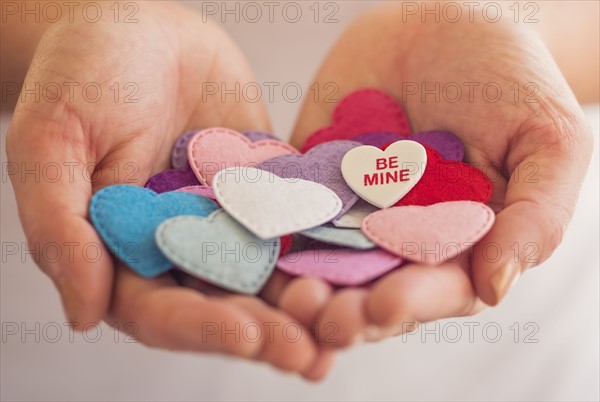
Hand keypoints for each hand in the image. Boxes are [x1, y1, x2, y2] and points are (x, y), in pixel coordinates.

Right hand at [6, 2, 330, 378]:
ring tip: (349, 325)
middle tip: (310, 354)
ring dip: (307, 302)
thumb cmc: (79, 74)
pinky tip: (365, 260)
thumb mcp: (50, 142)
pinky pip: (298, 217)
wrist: (137, 25)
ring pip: (269, 271)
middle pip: (224, 302)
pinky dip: (328, 241)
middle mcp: (181, 245)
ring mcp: (228, 218)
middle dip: (267, 330)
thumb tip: (83, 314)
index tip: (247, 335)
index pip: (159, 308)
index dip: (202, 327)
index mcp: (122, 252)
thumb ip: (60, 226)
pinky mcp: (265, 187)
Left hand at [282, 4, 593, 344]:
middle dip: (344, 309)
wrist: (444, 23)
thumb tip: (497, 287)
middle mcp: (398, 239)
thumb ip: (535, 215)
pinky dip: (266, 222)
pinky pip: (284, 205)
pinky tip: (247, 236)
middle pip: (368, 289)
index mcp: (458, 244)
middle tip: (318, 315)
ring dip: (299, 283)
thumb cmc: (509, 79)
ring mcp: (347, 211)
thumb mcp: (548, 140)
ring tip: (283, 292)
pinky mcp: (308, 180)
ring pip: (319, 260)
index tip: (383, 307)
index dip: (411, 303)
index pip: (435, 290)